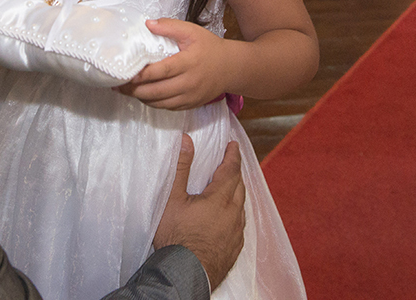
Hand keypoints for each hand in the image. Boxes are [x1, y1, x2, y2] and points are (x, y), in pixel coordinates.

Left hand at [117, 18, 230, 109]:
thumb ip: (169, 26)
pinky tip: (143, 96)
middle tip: (118, 85)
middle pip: (157, 91)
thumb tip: (148, 24)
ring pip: (160, 103)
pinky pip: (168, 108)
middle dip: (135, 90)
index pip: (161, 71)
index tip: (127, 74)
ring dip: (141, 98)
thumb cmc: (210, 47)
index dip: (142, 75)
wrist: (231, 67)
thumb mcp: (192, 31)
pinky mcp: (190, 104)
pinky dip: (153, 103)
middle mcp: (189, 82)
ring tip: (127, 91)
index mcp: (188, 63)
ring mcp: (190, 96)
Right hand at [153, 136, 245, 288]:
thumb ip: (181, 168)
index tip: (233, 145)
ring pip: (242, 206)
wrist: (185, 274)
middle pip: (240, 186)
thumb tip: (186, 141)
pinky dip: (236, 212)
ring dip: (237, 192)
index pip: (231, 170)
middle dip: (236, 172)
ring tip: (231, 186)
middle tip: (231, 162)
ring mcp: (236, 232)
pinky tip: (229, 216)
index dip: (232, 155)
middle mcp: (233, 214)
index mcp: (220, 199)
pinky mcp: (235, 247)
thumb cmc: (176, 237)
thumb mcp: (173, 199)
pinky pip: (240, 223)